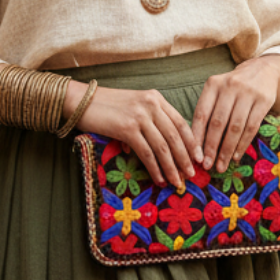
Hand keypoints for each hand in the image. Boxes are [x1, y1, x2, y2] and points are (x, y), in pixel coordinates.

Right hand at [73, 84, 198, 191]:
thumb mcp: (134, 106)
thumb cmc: (106, 106)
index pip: (180, 122)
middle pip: (175, 136)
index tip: (198, 157)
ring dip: (172, 167)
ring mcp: (140, 116)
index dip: (192, 142)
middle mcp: (151, 105)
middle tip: (191, 174)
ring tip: (177, 181)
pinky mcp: (127, 128)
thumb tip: (159, 148)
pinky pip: (146, 153)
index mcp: (156, 98)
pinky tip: (159, 179)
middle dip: (185, 157)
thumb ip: (149, 121)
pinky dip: (155, 168)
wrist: (80, 101)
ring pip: (163, 146)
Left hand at [192, 57, 279, 173]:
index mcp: (213, 84)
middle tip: (207, 166)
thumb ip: (208, 111)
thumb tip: (196, 144)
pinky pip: (251, 127)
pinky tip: (236, 156)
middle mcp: (229, 86)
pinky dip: (243, 144)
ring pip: (235, 127)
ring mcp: (248, 93)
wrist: (263, 70)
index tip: (194, 156)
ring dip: (227, 150)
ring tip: (221, 165)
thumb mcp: (218, 90)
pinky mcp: (264, 100)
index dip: (197, 136)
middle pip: (218, 123)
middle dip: (211, 147)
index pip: (201, 114)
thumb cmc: (234, 87)